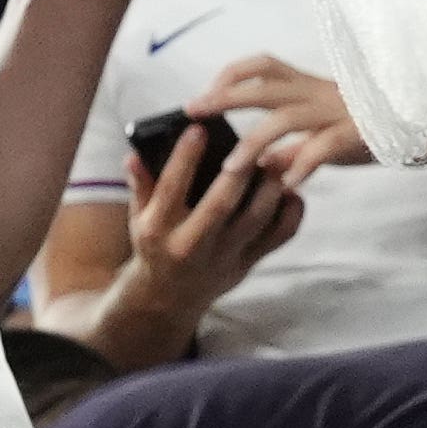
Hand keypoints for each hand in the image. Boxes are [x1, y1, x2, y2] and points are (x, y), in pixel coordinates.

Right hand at [111, 120, 303, 326]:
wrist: (167, 298)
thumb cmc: (154, 247)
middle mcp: (190, 245)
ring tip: (277, 161)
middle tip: (252, 143)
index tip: (199, 129)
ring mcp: (222, 257)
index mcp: (157, 230)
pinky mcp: (246, 264)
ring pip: (255, 220)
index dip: (184, 157)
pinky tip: (291, 191)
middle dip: (238, 172)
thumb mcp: (138, 219)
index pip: (170, 188)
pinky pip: (278, 237)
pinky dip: (291, 213)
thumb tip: (134, 154)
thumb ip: (140, 186)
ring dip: (270, 188)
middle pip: (219, 205)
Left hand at [197, 53, 369, 184]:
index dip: (230, 74)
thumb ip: (292, 147)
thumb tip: (258, 163)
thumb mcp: (324, 137)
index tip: (204, 92)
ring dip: (253, 142)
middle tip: (193, 111)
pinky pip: (325, 145)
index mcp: (310, 88)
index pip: (264, 65)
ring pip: (286, 118)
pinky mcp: (358, 133)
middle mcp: (319, 94)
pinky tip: (287, 183)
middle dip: (224, 98)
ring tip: (231, 168)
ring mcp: (337, 113)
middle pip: (263, 87)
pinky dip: (303, 163)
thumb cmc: (370, 131)